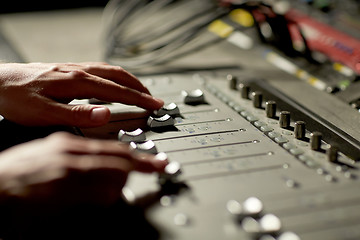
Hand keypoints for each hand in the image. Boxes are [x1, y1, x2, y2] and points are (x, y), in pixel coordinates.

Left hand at [0, 62, 163, 126]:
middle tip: (154, 98)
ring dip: (129, 80)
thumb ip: (77, 114)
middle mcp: (78, 72)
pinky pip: (100, 70)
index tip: (155, 105)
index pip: (117, 90)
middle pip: (118, 75)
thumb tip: (106, 114)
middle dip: (139, 87)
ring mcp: (73, 69)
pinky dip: (115, 76)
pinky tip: (114, 82)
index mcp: (77, 82)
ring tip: (141, 89)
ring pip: (110, 70)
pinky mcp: (68, 70)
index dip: (139, 98)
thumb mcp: (44, 113)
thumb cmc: (16, 98)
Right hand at [0, 132, 167, 206]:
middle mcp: (72, 154)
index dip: (138, 154)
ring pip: (112, 174)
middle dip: (141, 165)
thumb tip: (104, 160)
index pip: (113, 146)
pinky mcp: (61, 190)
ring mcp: (67, 172)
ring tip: (121, 186)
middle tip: (156, 168)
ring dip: (124, 182)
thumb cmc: (23, 167)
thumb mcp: (53, 151)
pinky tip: (105, 196)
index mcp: (70, 143)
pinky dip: (108, 195)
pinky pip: (96, 193)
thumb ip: (80, 155)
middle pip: (118, 158)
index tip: (155, 160)